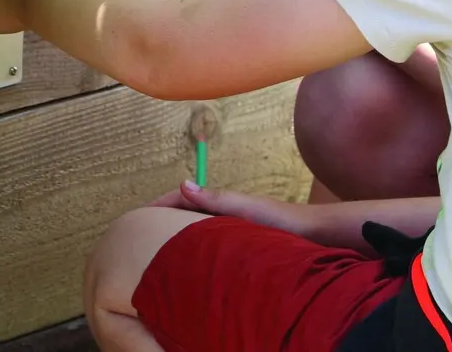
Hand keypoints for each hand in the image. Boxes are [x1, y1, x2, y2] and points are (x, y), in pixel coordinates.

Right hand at [150, 181, 319, 239]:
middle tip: (138, 238)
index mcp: (222, 201)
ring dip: (176, 236)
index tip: (135, 219)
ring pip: (195, 230)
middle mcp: (224, 212)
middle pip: (185, 213)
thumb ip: (216, 198)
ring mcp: (231, 228)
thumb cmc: (282, 220)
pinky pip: (208, 245)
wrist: (316, 236)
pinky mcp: (240, 244)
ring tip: (157, 254)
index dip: (158, 205)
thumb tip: (183, 184)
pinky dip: (194, 250)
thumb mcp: (246, 207)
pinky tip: (191, 266)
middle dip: (161, 221)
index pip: (181, 196)